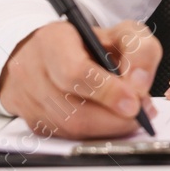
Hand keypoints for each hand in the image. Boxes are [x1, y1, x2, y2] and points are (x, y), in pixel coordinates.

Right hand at [0, 19, 161, 138]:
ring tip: (129, 118)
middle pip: (73, 111)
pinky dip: (94, 134)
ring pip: (70, 129)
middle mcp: (33, 72)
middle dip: (113, 118)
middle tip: (139, 115)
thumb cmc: (87, 43)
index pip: (75, 72)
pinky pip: (66, 137)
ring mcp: (29, 101)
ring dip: (107, 129)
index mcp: (53, 42)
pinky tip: (109, 123)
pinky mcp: (33, 122)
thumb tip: (140, 85)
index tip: (134, 102)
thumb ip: (138, 51)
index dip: (107, 91)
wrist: (51, 52)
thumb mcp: (120, 33)